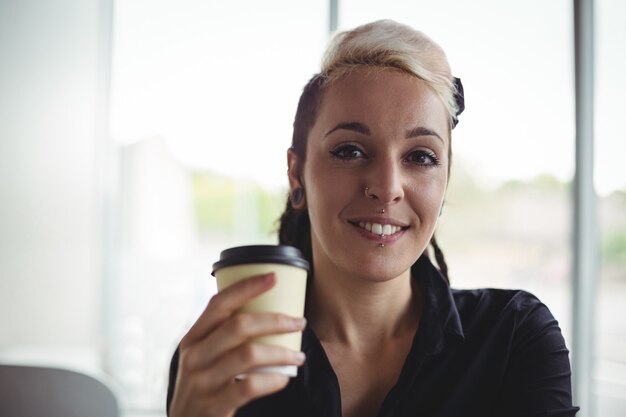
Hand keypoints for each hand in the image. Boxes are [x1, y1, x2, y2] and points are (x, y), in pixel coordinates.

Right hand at [168, 273, 306, 416]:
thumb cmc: (203, 385)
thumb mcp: (202, 357)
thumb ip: (222, 337)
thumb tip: (267, 313)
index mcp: (193, 338)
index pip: (219, 303)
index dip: (246, 287)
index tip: (273, 277)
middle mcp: (195, 356)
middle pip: (239, 326)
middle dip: (275, 320)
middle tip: (300, 322)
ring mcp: (203, 381)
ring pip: (248, 355)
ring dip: (281, 352)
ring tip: (298, 355)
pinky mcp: (214, 405)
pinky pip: (249, 386)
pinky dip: (272, 380)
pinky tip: (284, 378)